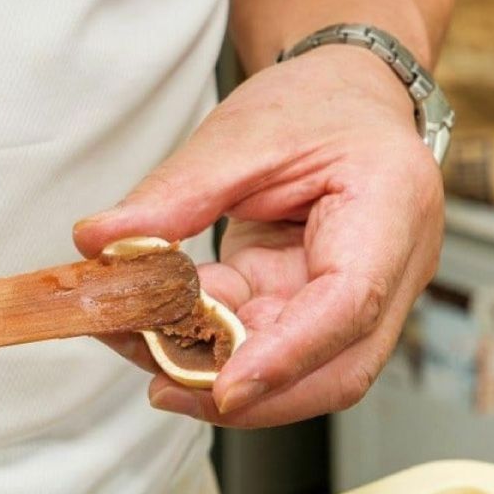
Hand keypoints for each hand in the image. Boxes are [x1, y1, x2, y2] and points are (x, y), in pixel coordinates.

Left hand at [74, 45, 443, 426]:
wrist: (349, 99)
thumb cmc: (316, 106)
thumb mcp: (241, 136)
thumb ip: (174, 195)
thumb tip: (100, 242)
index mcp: (391, 208)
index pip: (349, 304)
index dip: (287, 356)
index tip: (224, 388)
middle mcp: (393, 268)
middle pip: (338, 369)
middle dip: (251, 394)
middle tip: (164, 384)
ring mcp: (364, 299)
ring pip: (304, 374)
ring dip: (223, 374)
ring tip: (144, 347)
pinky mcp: (320, 312)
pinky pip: (272, 347)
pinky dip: (217, 347)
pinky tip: (162, 331)